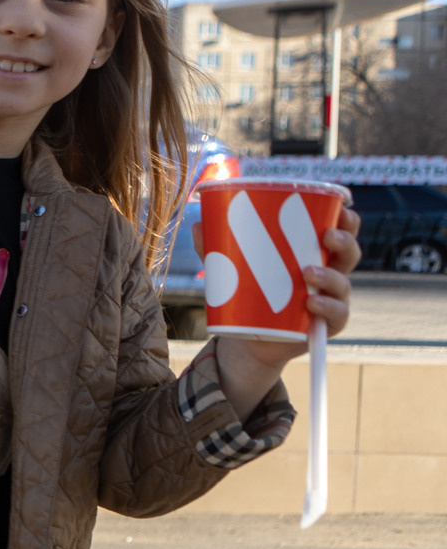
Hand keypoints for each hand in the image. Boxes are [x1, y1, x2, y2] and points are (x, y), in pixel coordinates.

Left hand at [195, 206, 361, 416]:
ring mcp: (331, 300)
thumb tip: (197, 224)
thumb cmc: (250, 293)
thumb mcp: (233, 269)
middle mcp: (329, 274)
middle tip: (327, 235)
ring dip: (329, 276)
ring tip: (307, 272)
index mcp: (313, 253)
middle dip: (345, 241)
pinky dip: (327, 308)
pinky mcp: (326, 325)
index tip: (342, 208)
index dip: (347, 220)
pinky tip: (311, 303)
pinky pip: (336, 315)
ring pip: (343, 283)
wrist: (250, 339)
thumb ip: (217, 248)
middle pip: (350, 253)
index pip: (340, 231)